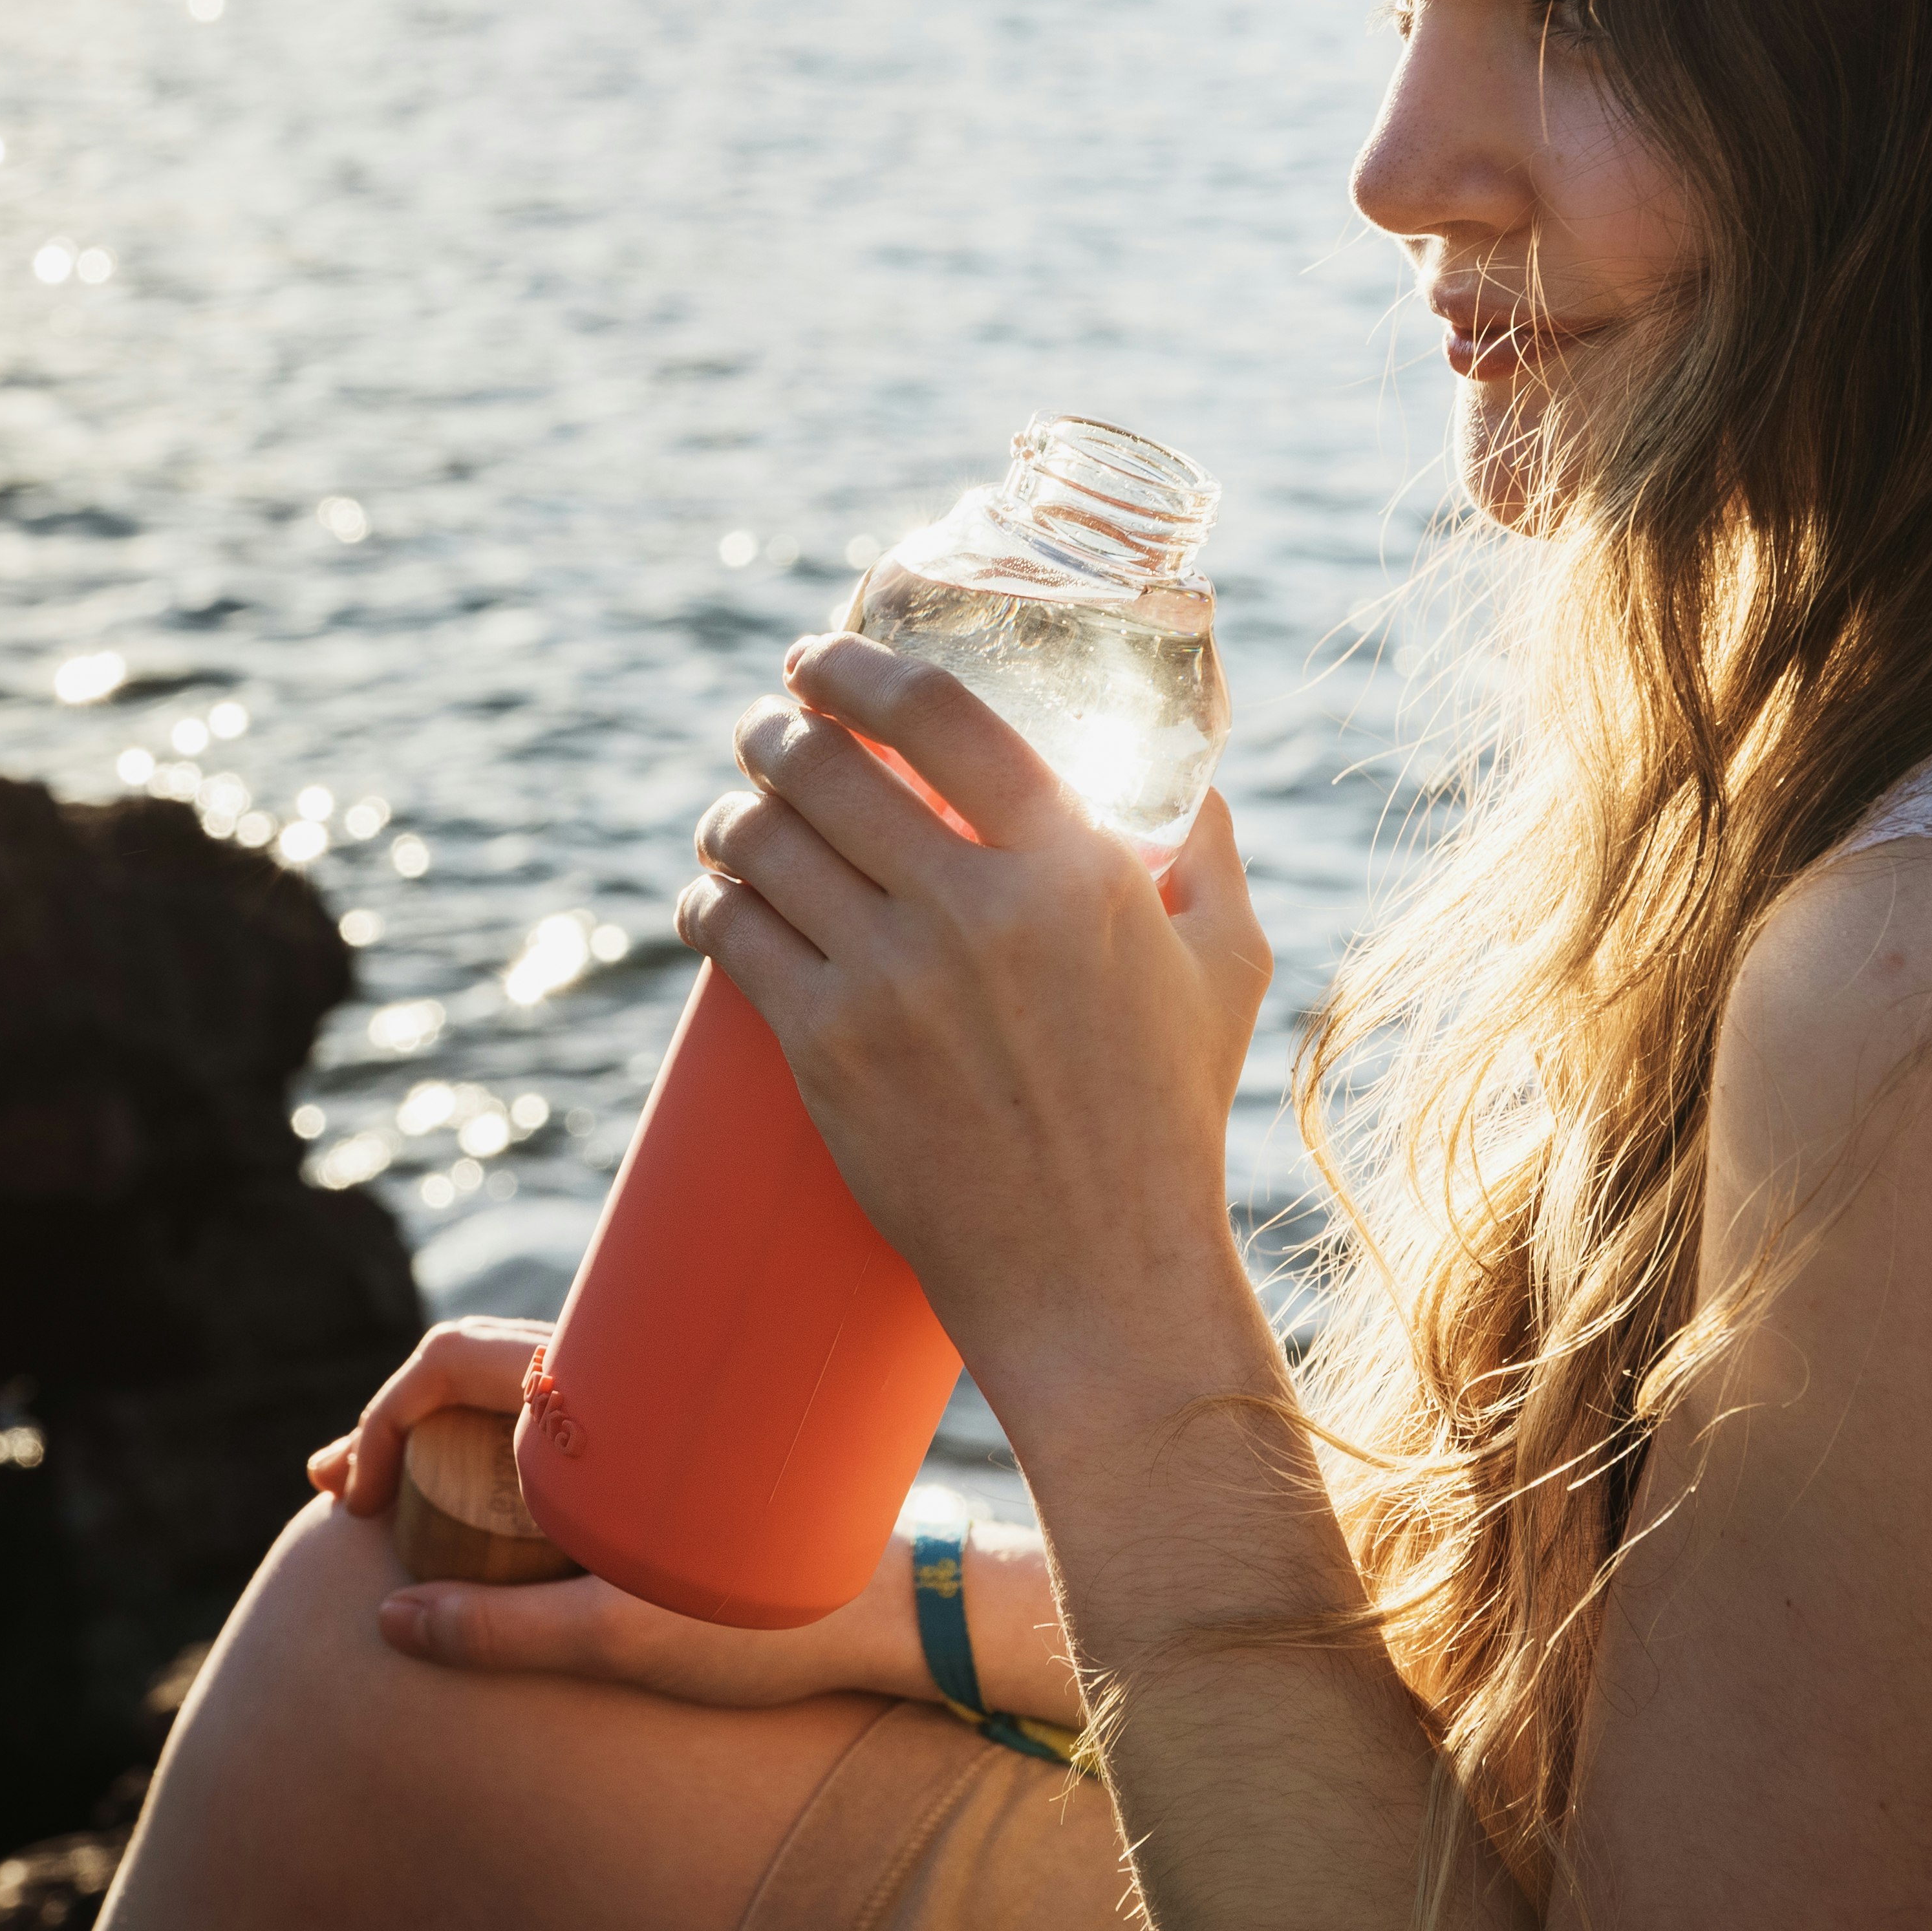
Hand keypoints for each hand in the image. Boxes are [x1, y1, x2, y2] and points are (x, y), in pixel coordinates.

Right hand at [309, 1317, 942, 1707]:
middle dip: (391, 1423)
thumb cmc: (773, 1618)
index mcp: (602, 1389)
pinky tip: (468, 1487)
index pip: (453, 1356)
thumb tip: (391, 1618)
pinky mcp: (661, 1442)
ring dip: (436, 1432)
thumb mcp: (623, 1638)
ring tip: (381, 1495)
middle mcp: (617, 1372)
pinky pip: (555, 1419)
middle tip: (336, 1491)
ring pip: (511, 1389)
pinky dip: (492, 1444)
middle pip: (469, 1362)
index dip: (383, 1417)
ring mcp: (640, 1401)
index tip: (359, 1498)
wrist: (894, 1607)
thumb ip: (503, 1631)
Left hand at [675, 631, 1274, 1416]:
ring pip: (761, 839)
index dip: (855, 663)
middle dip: (773, 728)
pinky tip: (715, 895)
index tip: (818, 654)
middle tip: (768, 728)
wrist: (1097, 1276)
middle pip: (823, 764)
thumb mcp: (1224, 961)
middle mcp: (972, 911)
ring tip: (738, 811)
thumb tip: (1188, 761)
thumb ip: (1206, 847)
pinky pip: (729, 932)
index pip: (936, 713)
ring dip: (731, 810)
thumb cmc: (1166, 1116)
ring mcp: (889, 981)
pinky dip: (707, 899)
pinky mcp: (825, 1051)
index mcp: (1071, 869)